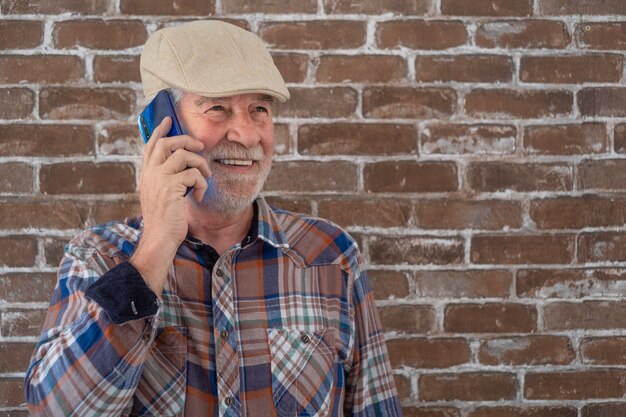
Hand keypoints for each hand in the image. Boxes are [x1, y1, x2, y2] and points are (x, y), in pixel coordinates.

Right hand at [130, 117, 210, 295]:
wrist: (160, 238)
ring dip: (200, 164)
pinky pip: (194, 174)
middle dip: (187, 140)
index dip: (160, 131)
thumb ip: (167, 179)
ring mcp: (159, 178)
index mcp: (146, 174)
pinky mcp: (171, 186)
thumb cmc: (164, 219)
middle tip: (200, 147)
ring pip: (184, 154)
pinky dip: (202, 185)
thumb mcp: (162, 195)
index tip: (168, 120)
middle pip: (168, 143)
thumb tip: (184, 164)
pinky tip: (199, 197)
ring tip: (205, 177)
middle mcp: (150, 173)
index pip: (150, 145)